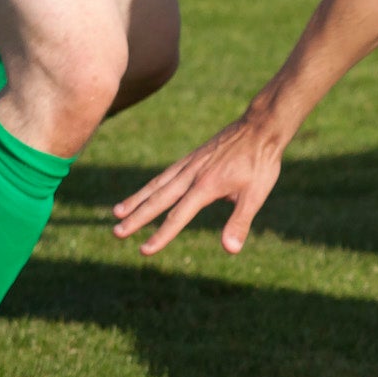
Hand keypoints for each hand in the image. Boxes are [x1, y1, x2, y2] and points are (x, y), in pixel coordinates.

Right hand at [113, 112, 287, 254]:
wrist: (261, 126)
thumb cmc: (261, 162)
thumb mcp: (256, 195)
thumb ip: (239, 222)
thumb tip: (230, 250)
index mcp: (206, 186)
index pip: (178, 215)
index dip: (161, 235)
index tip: (145, 250)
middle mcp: (191, 174)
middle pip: (158, 199)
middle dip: (137, 218)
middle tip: (116, 233)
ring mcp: (189, 164)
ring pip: (156, 184)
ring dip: (136, 199)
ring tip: (116, 213)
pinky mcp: (192, 157)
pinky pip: (165, 174)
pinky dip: (151, 185)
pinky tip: (144, 192)